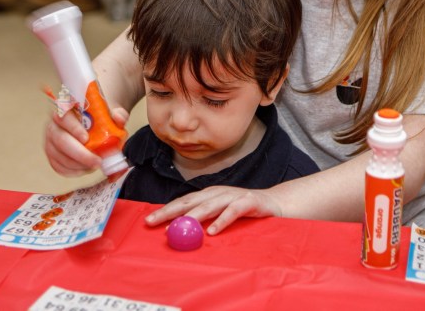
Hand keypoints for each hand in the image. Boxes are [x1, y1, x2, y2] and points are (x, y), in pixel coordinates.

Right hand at [44, 106, 128, 176]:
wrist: (96, 123)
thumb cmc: (101, 118)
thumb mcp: (113, 112)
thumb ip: (118, 114)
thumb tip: (118, 117)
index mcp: (67, 110)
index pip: (64, 116)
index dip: (73, 128)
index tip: (86, 139)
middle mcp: (55, 124)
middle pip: (60, 140)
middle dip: (79, 154)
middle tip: (96, 161)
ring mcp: (51, 140)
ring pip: (58, 155)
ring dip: (77, 164)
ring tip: (94, 165)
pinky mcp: (52, 154)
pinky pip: (58, 166)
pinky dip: (72, 171)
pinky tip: (85, 169)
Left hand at [145, 186, 281, 234]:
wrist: (276, 202)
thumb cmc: (244, 209)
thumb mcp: (220, 212)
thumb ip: (203, 218)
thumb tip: (178, 231)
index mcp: (210, 194)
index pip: (184, 201)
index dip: (166, 210)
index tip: (149, 220)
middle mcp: (218, 193)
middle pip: (191, 201)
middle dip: (171, 211)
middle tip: (154, 222)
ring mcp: (233, 195)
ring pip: (210, 204)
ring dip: (194, 215)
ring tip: (181, 226)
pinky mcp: (249, 201)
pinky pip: (234, 211)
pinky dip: (223, 220)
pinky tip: (213, 230)